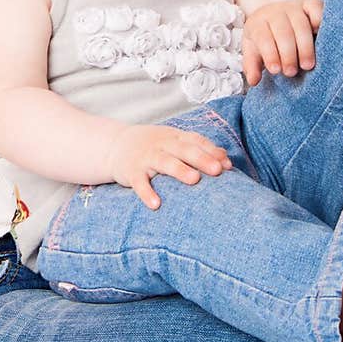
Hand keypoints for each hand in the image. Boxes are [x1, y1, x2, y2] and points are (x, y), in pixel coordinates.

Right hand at [104, 124, 232, 209]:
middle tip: (217, 170)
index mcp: (175, 137)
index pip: (196, 141)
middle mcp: (162, 144)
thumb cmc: (154, 146)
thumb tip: (227, 160)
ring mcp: (146, 157)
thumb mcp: (174, 142)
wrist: (115, 144)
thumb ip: (199, 149)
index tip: (227, 165)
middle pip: (184, 149)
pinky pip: (139, 182)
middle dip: (201, 158)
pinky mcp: (131, 171)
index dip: (211, 151)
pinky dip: (146, 192)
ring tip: (194, 180)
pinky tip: (156, 204)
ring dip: (179, 170)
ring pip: (164, 161)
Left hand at [242, 0, 323, 85]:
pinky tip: (322, 40)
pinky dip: (321, 23)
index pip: (263, 37)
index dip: (269, 54)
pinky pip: (317, 10)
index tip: (275, 71)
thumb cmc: (266, 36)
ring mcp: (294, 6)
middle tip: (291, 72)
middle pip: (283, 32)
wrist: (276, 11)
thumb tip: (254, 81)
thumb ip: (252, 65)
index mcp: (258, 22)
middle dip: (288, 54)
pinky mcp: (310, 3)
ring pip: (301, 25)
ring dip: (305, 46)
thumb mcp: (254, 49)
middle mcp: (275, 11)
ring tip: (307, 65)